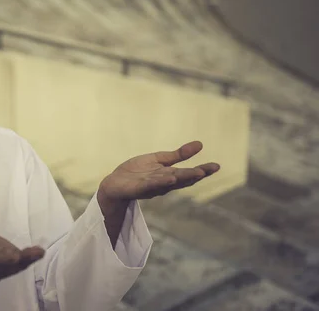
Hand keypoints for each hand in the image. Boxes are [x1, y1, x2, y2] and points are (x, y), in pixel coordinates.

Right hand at [0, 229, 44, 284]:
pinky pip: (22, 258)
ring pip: (16, 265)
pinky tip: (40, 251)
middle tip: (20, 257)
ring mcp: (3, 264)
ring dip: (27, 260)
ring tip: (38, 253)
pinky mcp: (10, 256)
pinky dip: (31, 256)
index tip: (1, 259)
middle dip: (14, 263)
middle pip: (4, 268)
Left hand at [99, 141, 219, 201]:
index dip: (202, 171)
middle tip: (208, 170)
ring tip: (195, 173)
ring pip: (168, 183)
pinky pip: (150, 185)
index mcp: (169, 175)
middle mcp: (163, 183)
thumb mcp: (159, 160)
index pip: (188, 174)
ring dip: (181, 178)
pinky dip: (160, 182)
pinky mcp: (138, 188)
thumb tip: (200, 144)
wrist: (115, 183)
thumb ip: (178, 155)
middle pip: (181, 179)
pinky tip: (169, 177)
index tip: (216, 166)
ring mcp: (151, 187)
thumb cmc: (137, 172)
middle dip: (194, 175)